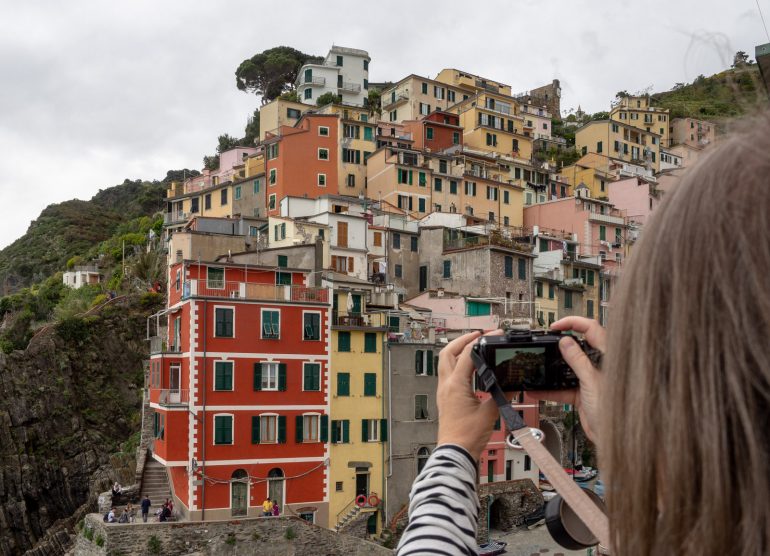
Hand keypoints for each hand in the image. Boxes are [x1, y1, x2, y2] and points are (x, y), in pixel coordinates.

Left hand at [436, 330, 502, 460]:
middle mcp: (446, 386)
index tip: (492, 335)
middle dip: (462, 340)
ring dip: (458, 351)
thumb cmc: (467, 437)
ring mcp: (444, 392)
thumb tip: (509, 385)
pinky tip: (470, 369)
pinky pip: (448, 375)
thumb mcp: (490, 413)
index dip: (480, 342)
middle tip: (477, 335)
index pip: (467, 355)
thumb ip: (500, 395)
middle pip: (447, 352)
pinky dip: (458, 365)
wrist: (456, 453)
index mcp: (455, 385)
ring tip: (474, 347)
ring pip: (445, 363)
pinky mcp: (446, 399)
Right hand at [528, 317, 604, 441]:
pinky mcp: (582, 393)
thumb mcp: (592, 381)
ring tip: (538, 367)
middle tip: (544, 344)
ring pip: (567, 368)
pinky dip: (551, 389)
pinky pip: (563, 386)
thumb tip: (565, 342)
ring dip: (552, 370)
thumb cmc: (616, 411)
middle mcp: (599, 365)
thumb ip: (578, 361)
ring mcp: (590, 378)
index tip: (555, 326)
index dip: (573, 323)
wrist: (616, 438)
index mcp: (607, 356)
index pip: (591, 329)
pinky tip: (538, 390)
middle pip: (577, 346)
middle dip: (559, 345)